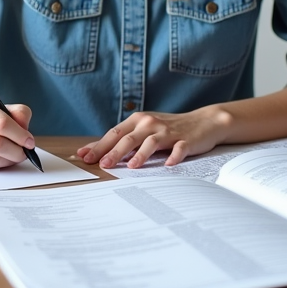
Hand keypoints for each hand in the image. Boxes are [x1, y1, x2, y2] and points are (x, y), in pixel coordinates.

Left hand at [74, 107, 230, 168]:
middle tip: (102, 165)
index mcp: (138, 120)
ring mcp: (168, 131)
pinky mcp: (185, 140)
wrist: (203, 122)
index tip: (84, 156)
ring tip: (131, 167)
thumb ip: (124, 140)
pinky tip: (168, 165)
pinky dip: (173, 156)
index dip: (99, 145)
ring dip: (140, 155)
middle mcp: (150, 123)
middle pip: (128, 138)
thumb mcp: (145, 130)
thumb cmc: (169, 129)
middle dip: (114, 152)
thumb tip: (98, 153)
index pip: (114, 133)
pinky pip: (178, 149)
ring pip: (150, 143)